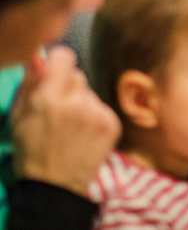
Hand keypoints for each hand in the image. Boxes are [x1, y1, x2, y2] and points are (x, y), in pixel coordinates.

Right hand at [11, 47, 120, 195]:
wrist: (54, 188)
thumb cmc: (31, 151)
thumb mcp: (19, 116)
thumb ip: (30, 82)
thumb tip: (39, 56)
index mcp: (48, 97)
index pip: (65, 56)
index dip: (58, 64)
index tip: (55, 74)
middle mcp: (75, 101)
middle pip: (78, 75)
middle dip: (68, 88)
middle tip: (59, 111)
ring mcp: (97, 112)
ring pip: (90, 93)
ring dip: (82, 103)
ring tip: (72, 128)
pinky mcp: (112, 123)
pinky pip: (102, 107)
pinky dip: (95, 117)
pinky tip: (84, 135)